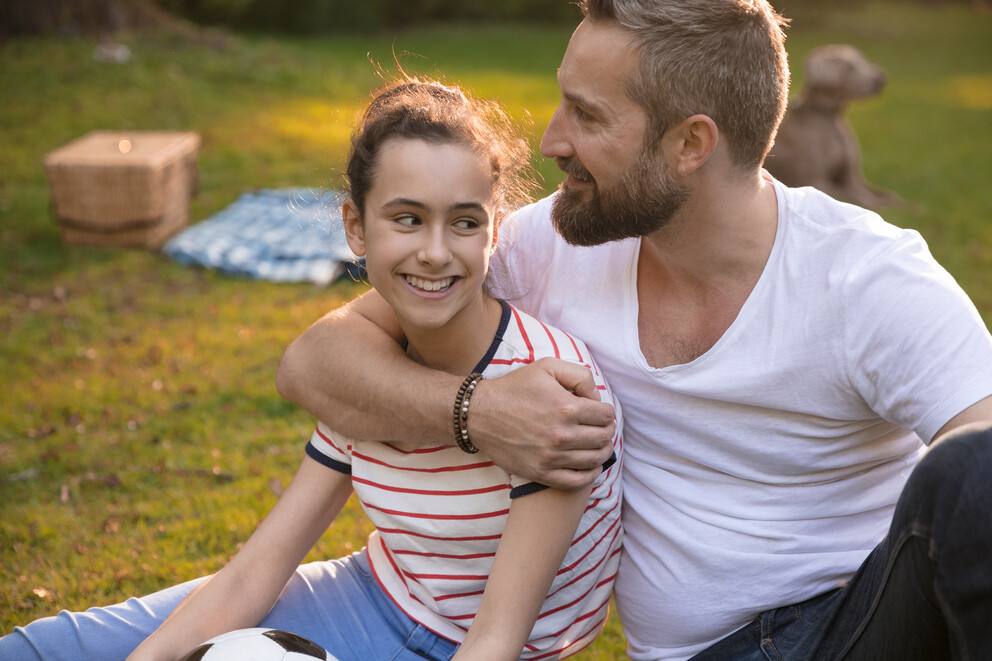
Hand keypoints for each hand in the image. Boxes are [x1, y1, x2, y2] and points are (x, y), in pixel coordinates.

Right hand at [468, 358, 615, 488]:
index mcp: (566, 407)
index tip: (598, 412)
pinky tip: (590, 466)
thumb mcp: (546, 367)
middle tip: (599, 428)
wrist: (478, 414)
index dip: (606, 412)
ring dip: (601, 451)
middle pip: (603, 437)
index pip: (606, 415)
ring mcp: (551, 457)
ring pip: (595, 459)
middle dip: (606, 431)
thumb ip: (579, 375)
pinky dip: (590, 474)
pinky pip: (578, 481)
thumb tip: (596, 397)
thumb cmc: (514, 388)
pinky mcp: (541, 473)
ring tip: (596, 445)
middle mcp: (561, 434)